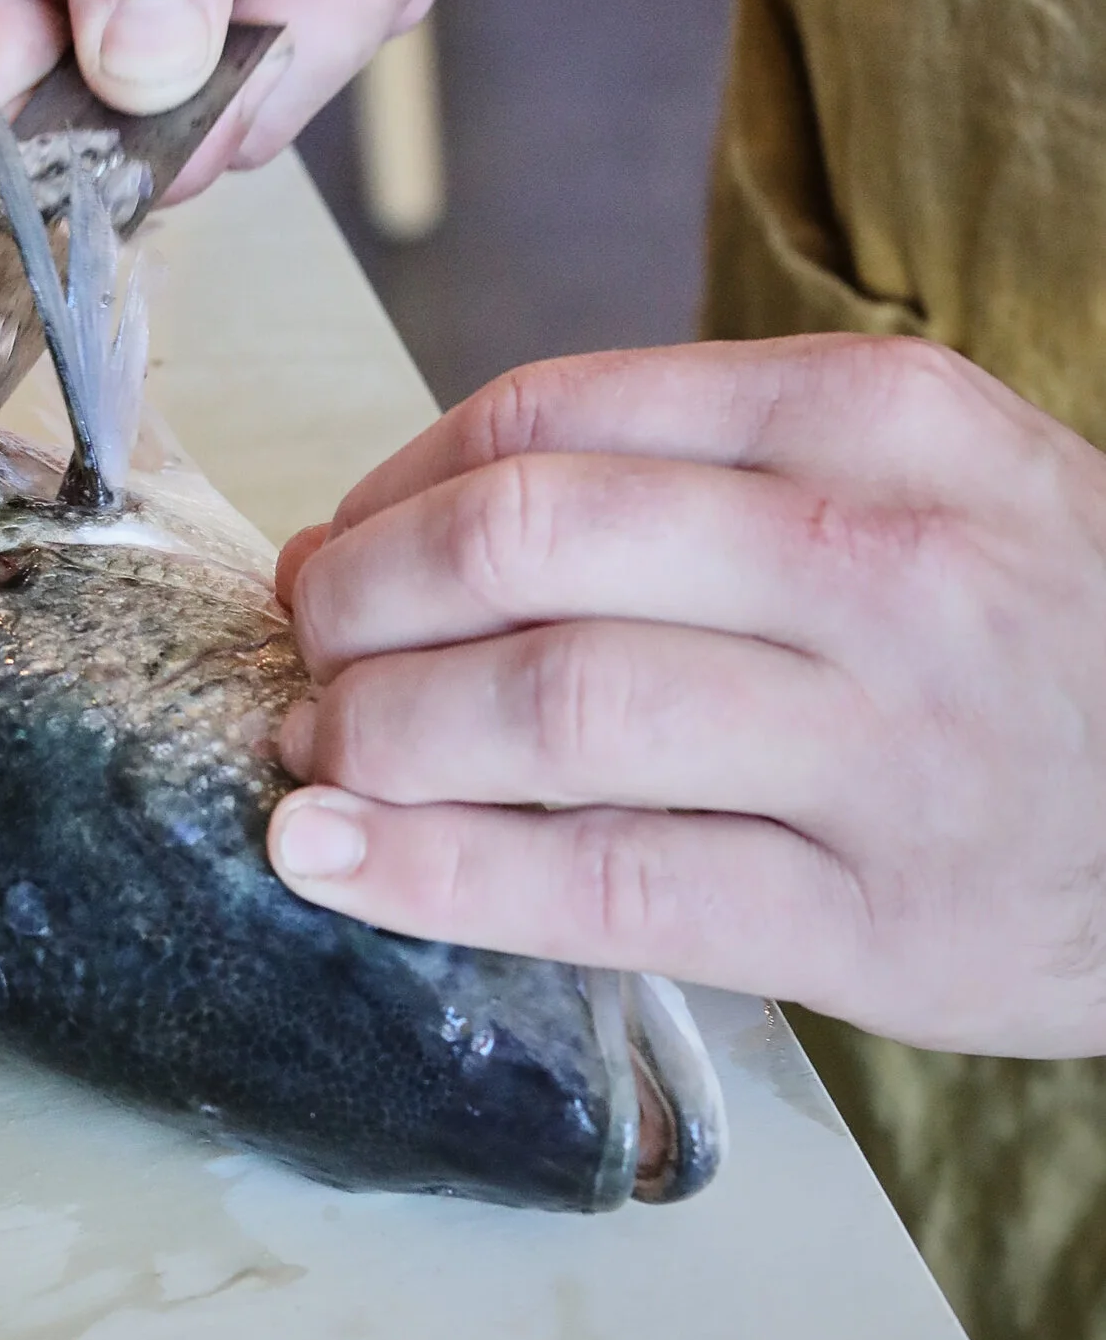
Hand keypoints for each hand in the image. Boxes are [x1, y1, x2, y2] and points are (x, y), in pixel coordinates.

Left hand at [264, 337, 1105, 1054]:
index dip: (392, 487)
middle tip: (308, 653)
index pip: (552, 418)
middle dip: (356, 604)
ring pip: (546, 711)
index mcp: (879, 420)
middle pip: (519, 546)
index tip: (341, 546)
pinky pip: (606, 886)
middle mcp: (882, 563)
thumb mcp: (922, 486)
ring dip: (375, 734)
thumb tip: (392, 530)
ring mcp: (885, 748)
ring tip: (319, 759)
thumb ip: (694, 484)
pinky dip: (436, 875)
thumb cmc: (1043, 639)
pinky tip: (337, 864)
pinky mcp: (878, 921)